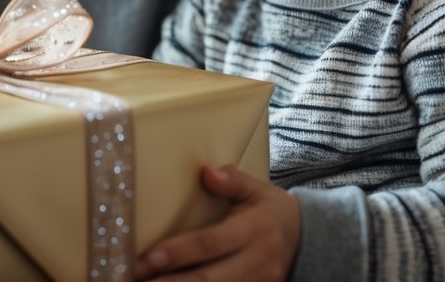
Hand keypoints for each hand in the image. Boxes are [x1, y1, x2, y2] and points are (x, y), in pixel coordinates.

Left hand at [134, 165, 300, 280]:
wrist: (307, 240)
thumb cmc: (271, 210)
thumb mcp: (257, 189)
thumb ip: (232, 181)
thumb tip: (207, 172)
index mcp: (254, 230)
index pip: (211, 243)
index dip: (179, 253)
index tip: (149, 257)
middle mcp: (258, 262)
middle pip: (209, 279)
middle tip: (136, 278)